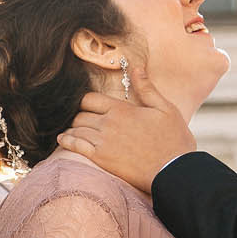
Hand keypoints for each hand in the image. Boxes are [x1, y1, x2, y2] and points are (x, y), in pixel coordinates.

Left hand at [57, 65, 196, 193]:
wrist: (174, 170)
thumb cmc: (173, 139)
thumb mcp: (165, 108)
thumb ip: (146, 88)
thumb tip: (136, 67)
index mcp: (122, 109)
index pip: (90, 99)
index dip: (86, 102)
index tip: (87, 106)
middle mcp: (108, 123)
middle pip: (80, 115)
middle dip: (78, 116)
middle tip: (79, 120)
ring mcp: (102, 141)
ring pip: (76, 129)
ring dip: (72, 128)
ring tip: (71, 130)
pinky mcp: (100, 158)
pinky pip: (75, 146)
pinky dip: (66, 141)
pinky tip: (62, 140)